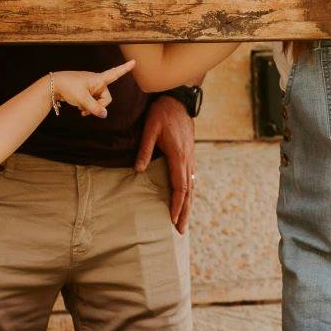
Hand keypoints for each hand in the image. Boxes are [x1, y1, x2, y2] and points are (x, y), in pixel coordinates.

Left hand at [48, 59, 136, 116]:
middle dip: (99, 106)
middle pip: (106, 97)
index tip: (134, 61)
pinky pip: (91, 101)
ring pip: (98, 101)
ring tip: (81, 110)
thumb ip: (95, 108)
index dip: (125, 68)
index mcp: (98, 79)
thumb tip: (104, 115)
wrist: (53, 85)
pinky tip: (79, 109)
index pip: (115, 73)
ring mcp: (90, 86)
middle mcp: (96, 82)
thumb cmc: (68, 87)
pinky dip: (87, 106)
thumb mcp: (83, 99)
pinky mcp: (84, 91)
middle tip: (87, 111)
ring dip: (92, 107)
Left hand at [138, 94, 198, 234]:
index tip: (172, 219)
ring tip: (184, 221)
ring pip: (192, 186)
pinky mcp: (190, 155)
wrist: (179, 99)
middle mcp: (188, 160)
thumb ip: (144, 149)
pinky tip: (186, 200)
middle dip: (184, 212)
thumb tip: (138, 170)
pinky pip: (191, 179)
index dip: (176, 204)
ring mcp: (191, 158)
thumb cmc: (162, 113)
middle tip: (180, 230)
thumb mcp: (150, 129)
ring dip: (188, 205)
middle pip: (188, 192)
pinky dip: (189, 193)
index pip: (179, 186)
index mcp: (178, 156)